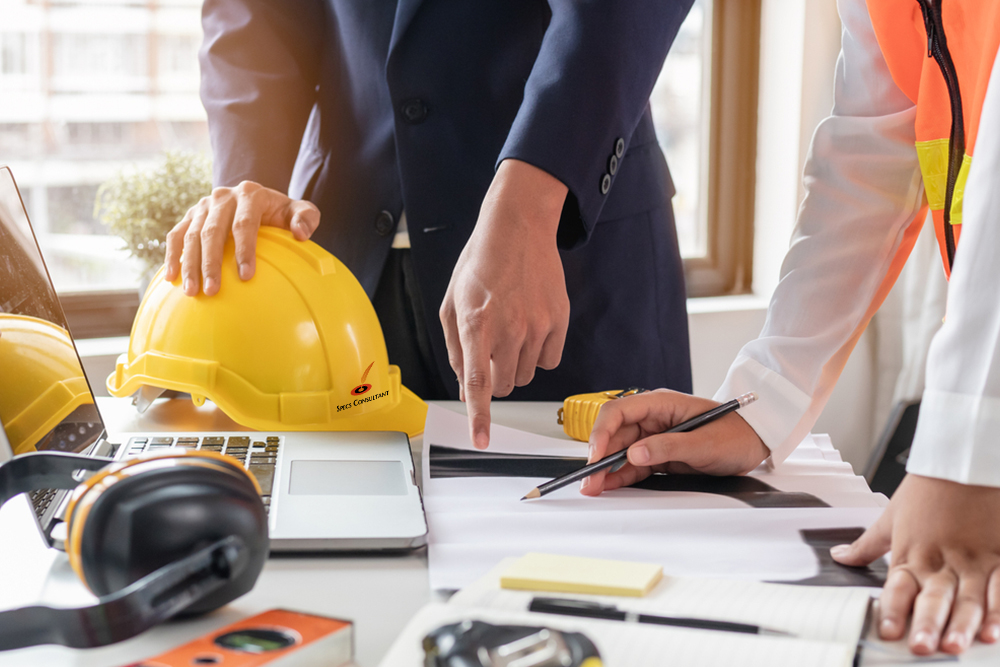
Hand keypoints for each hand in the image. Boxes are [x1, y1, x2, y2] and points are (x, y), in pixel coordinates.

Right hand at [164, 181, 319, 295]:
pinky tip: (171, 279)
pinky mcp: (190, 216)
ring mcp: (203, 206)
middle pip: (212, 231)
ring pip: (191, 235)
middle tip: (212, 290)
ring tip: (191, 291)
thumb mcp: (299, 211)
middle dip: (211, 263)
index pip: (244, 224)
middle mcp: (223, 197)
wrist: (256, 199)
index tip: (246, 276)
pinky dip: (172, 256)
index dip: (244, 250)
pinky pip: (176, 236)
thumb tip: (301, 233)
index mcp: (250, 194)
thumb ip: (306, 217)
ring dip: (189, 265)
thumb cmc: (281, 213)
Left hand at [440, 159, 569, 448]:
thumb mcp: (452, 302)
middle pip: (502, 384)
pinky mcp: (558, 320)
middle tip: (489, 354)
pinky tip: (530, 330)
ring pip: (525, 375)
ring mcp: (537, 325)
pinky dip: (538, 355)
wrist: (519, 227)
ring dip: (514, 365)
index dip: (480, 416)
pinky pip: (549, 360)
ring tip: (509, 332)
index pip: (478, 382)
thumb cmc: (481, 261)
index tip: (481, 440)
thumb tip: (465, 384)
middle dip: (492, 380)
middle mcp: (509, 328)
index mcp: (476, 323)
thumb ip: (457, 348)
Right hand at [579, 389, 769, 495]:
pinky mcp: (660, 454)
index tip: (596, 455)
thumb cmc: (737, 434)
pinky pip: (634, 464)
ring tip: (593, 488)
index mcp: (661, 404)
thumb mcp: (705, 443)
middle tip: (589, 481)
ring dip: (606, 469)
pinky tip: (608, 486)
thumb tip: (635, 453)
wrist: (758, 443)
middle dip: (599, 457)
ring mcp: (656, 437)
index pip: (619, 412)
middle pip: (615, 434)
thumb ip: (669, 448)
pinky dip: (620, 476)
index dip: (602, 433)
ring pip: (621, 451)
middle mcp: (654, 418)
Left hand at [831, 474, 999, 654]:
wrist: (963, 463)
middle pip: (933, 598)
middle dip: (927, 624)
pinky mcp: (999, 556)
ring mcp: (972, 561)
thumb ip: (865, 545)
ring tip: (956, 646)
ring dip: (963, 626)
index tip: (887, 632)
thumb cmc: (926, 490)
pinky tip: (994, 633)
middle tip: (922, 648)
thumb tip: (838, 557)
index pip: (898, 588)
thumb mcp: (889, 517)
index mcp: (911, 553)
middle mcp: (941, 561)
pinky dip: (999, 612)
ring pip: (968, 600)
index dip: (892, 610)